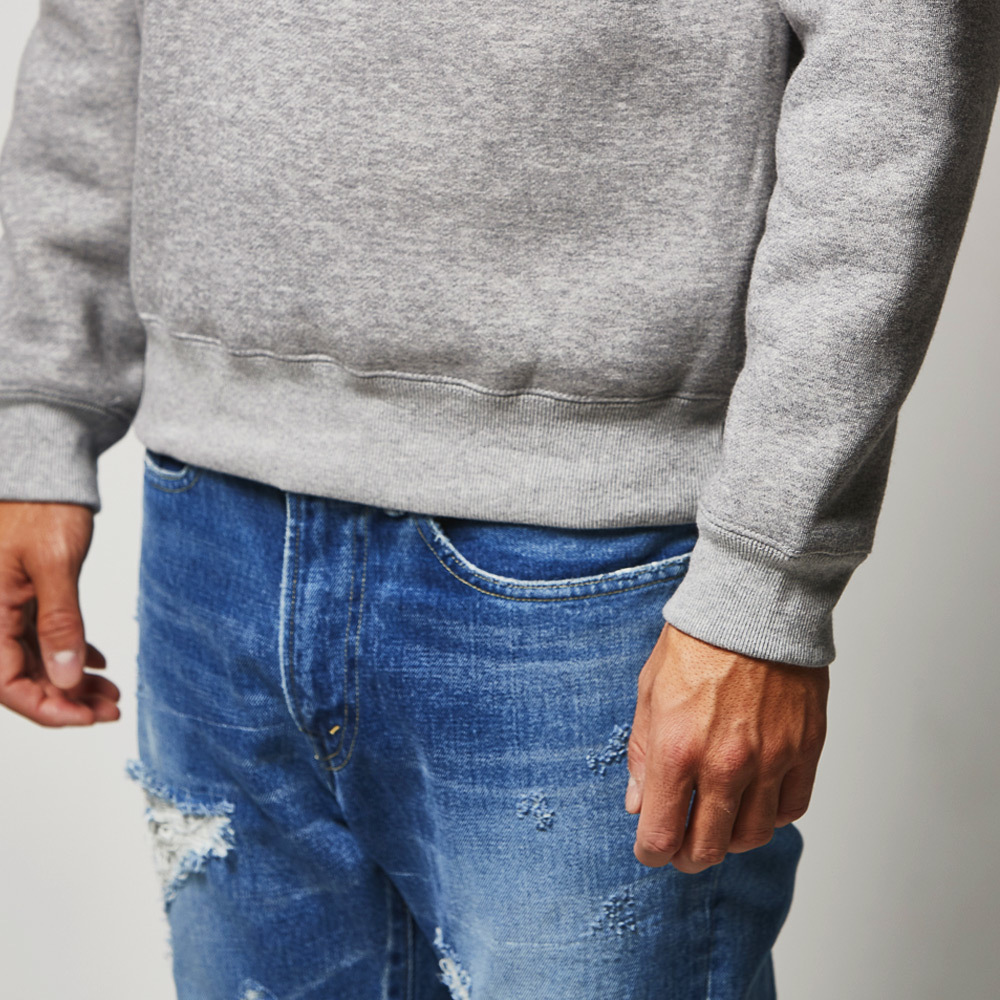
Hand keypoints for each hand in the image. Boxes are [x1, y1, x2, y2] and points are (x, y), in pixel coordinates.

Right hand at [0, 501, 119, 725]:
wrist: (43, 472)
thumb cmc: (42, 507)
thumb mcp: (54, 564)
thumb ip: (59, 622)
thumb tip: (65, 679)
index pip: (7, 684)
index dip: (47, 708)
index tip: (88, 719)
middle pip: (22, 677)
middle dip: (67, 699)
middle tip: (110, 710)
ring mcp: (4, 607)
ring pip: (34, 660)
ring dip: (71, 680)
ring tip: (111, 694)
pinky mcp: (21, 596)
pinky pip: (39, 637)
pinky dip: (68, 653)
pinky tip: (97, 664)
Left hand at [626, 622, 827, 871]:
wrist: (753, 604)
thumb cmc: (697, 642)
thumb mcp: (649, 692)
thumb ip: (641, 753)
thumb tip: (637, 802)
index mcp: (676, 750)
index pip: (661, 834)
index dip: (651, 851)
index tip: (649, 848)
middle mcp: (724, 764)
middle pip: (708, 847)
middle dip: (687, 856)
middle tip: (681, 849)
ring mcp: (769, 760)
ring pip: (753, 836)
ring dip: (731, 840)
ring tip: (718, 825)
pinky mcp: (804, 750)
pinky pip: (791, 808)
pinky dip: (771, 815)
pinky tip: (755, 801)